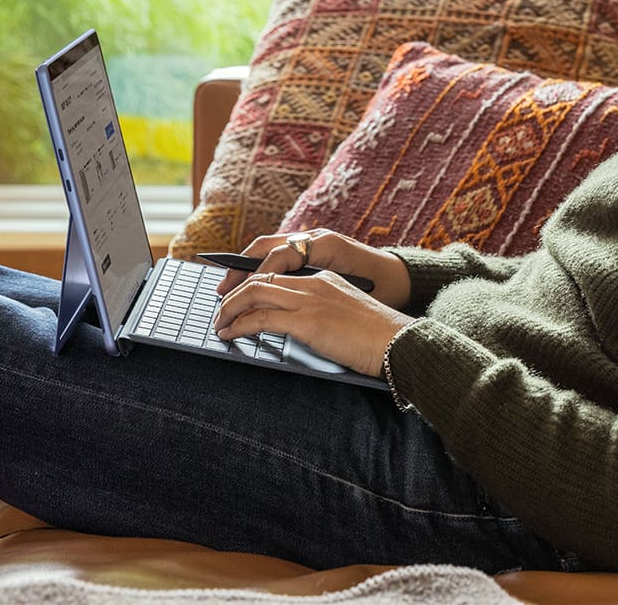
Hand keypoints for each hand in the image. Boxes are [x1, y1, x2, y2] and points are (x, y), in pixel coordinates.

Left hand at [211, 230, 415, 376]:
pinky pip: (260, 318)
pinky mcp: (306, 321)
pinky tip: (230, 335)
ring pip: (254, 294)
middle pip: (260, 279)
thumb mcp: (348, 315)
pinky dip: (239, 325)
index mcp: (325, 279)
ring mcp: (310, 300)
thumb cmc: (379, 337)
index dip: (253, 285)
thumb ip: (325, 313)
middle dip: (234, 295)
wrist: (397, 342)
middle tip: (221, 312)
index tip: (239, 299)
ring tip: (220, 323)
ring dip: (230, 309)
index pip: (279, 275)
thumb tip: (305, 327)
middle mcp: (314, 283)